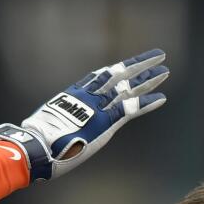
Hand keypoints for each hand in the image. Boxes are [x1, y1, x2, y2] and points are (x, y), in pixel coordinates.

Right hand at [0, 49, 168, 181]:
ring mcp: (99, 107)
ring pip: (129, 87)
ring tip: (164, 70)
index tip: (126, 65)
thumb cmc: (38, 142)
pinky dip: (147, 102)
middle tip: (157, 56)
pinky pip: (132, 109)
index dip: (116, 70)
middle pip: (118, 74)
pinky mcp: (107, 121)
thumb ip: (56, 122)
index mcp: (74, 94)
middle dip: (138, 65)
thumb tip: (48, 130)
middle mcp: (88, 96)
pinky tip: (161, 96)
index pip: (99, 77)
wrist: (39, 147)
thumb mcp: (47, 125)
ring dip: (148, 78)